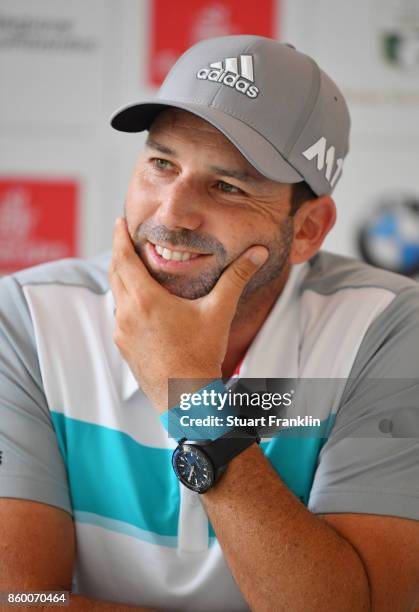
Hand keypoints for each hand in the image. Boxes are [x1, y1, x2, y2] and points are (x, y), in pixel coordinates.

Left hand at [109, 217, 267, 411]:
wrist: (186, 398)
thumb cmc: (201, 355)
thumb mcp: (219, 312)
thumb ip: (237, 277)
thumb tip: (258, 252)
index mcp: (145, 300)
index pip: (123, 258)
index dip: (119, 237)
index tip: (119, 222)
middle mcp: (127, 314)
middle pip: (115, 273)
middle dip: (119, 252)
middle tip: (123, 237)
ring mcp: (122, 332)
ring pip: (116, 295)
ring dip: (121, 278)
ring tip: (133, 267)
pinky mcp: (123, 346)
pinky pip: (119, 315)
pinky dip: (125, 300)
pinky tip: (140, 303)